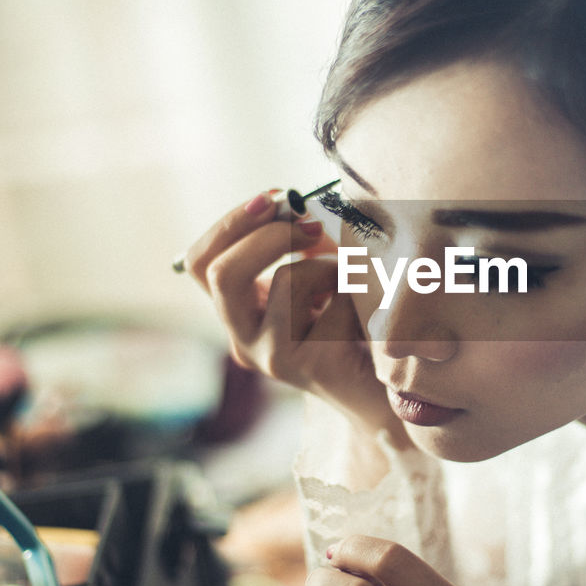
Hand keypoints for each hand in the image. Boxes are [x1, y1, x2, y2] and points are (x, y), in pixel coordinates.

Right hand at [182, 191, 408, 443]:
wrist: (385, 387)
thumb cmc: (353, 320)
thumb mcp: (318, 273)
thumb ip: (299, 241)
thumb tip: (293, 203)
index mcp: (238, 311)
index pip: (200, 263)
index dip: (230, 224)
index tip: (273, 197)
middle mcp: (242, 338)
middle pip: (220, 273)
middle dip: (266, 235)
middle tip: (309, 222)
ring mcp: (269, 356)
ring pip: (284, 281)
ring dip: (326, 265)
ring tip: (350, 282)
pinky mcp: (304, 365)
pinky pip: (328, 302)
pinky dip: (351, 290)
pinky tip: (363, 314)